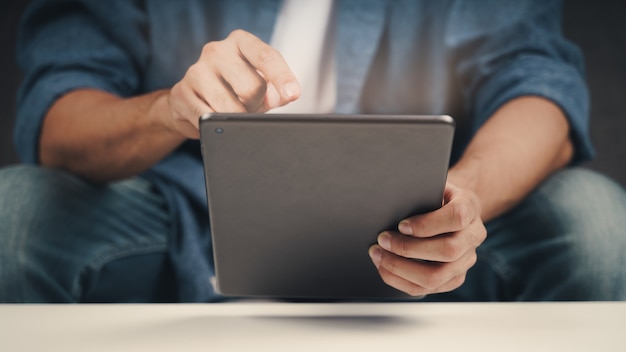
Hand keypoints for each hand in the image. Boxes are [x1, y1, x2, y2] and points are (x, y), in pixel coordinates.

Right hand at [166, 29, 299, 138]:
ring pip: (231, 108)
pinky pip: (210, 119)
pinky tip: (215, 121)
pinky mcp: (181, 94)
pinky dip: (219, 127)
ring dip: (238, 120)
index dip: (282, 77)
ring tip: (232, 114)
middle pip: (252, 87)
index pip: (266, 56)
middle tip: (250, 108)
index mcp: (240, 42)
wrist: (191, 102)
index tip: (293, 94)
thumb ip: (277, 90)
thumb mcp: (260, 86)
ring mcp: (196, 71)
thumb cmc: (233, 91)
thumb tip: (284, 95)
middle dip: (257, 106)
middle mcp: (216, 51)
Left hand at [368, 182, 486, 296]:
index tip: (401, 225)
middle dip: (407, 248)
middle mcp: (474, 236)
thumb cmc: (436, 196)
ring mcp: (466, 260)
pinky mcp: (454, 278)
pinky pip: (427, 289)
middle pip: (448, 251)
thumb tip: (390, 206)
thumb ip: (419, 194)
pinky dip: (400, 280)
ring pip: (436, 276)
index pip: (457, 217)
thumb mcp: (431, 185)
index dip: (427, 224)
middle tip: (382, 240)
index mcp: (470, 207)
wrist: (451, 209)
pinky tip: (385, 268)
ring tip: (378, 256)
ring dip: (400, 268)